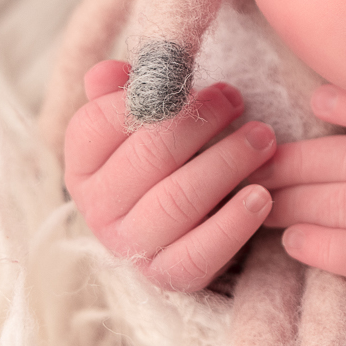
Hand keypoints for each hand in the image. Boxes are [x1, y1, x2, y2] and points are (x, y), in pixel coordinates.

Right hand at [63, 60, 275, 291]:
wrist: (186, 224)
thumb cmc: (166, 158)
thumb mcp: (143, 122)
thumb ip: (127, 91)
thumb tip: (109, 72)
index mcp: (82, 165)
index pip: (98, 123)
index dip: (149, 97)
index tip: (193, 82)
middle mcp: (97, 208)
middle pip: (147, 157)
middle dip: (198, 122)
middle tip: (236, 101)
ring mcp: (130, 245)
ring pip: (177, 201)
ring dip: (227, 163)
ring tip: (263, 139)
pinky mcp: (168, 274)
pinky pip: (200, 254)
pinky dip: (234, 224)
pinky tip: (262, 196)